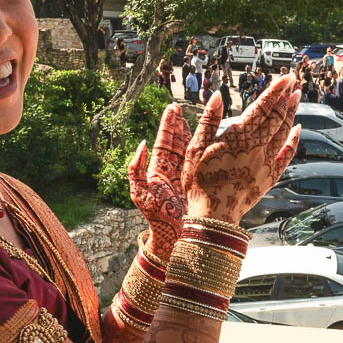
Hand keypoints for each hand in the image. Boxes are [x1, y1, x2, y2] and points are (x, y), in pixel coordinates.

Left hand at [127, 103, 190, 258]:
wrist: (173, 235)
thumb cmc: (155, 217)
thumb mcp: (139, 193)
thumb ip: (136, 169)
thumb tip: (140, 145)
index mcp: (158, 170)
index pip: (163, 142)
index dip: (168, 125)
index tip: (171, 108)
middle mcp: (171, 171)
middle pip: (175, 142)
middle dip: (177, 124)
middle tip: (179, 107)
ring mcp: (183, 176)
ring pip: (187, 150)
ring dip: (189, 134)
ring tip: (191, 118)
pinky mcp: (194, 183)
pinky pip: (198, 163)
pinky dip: (201, 150)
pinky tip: (206, 141)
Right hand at [181, 76, 300, 224]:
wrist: (213, 214)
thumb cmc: (198, 180)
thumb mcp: (195, 148)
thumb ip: (208, 120)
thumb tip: (217, 95)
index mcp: (238, 137)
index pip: (262, 107)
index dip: (275, 91)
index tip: (286, 77)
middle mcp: (256, 147)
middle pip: (276, 117)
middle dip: (285, 97)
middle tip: (293, 82)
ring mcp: (266, 162)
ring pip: (283, 132)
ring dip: (291, 113)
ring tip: (295, 98)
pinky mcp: (270, 176)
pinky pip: (287, 155)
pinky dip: (294, 140)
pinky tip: (297, 129)